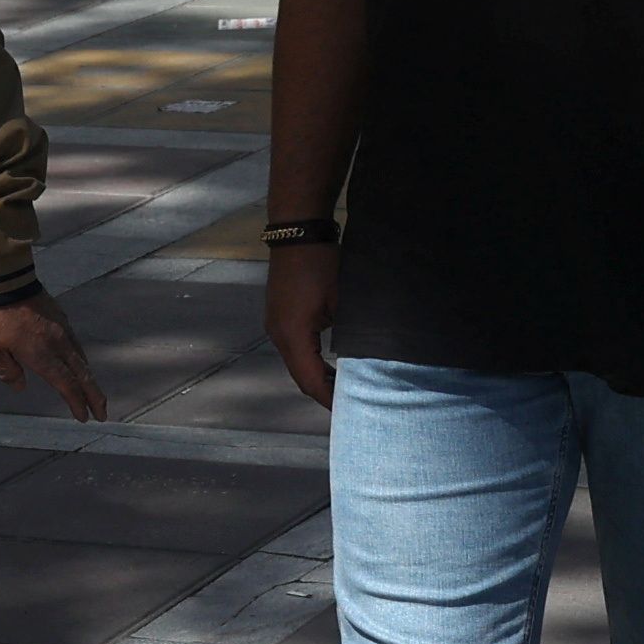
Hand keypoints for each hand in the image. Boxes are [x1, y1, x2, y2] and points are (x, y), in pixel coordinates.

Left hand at [0, 287, 105, 420]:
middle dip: (95, 396)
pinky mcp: (60, 317)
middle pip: (83, 374)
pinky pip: (75, 344)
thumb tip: (20, 386)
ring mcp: (61, 329)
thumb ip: (7, 370)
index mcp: (41, 355)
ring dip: (89, 378)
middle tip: (103, 413)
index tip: (85, 417)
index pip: (66, 384)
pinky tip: (78, 363)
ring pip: (81, 358)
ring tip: (92, 392)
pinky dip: (80, 360)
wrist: (4, 278)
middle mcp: (57, 344)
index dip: (77, 402)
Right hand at [262, 243, 336, 406]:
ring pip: (297, 364)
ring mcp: (275, 326)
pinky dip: (312, 362)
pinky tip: (329, 364)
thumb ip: (352, 334)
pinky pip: (295, 349)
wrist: (297, 231)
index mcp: (292, 335)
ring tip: (344, 388)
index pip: (310, 381)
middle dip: (324, 393)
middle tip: (351, 405)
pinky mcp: (279, 317)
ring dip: (318, 377)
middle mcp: (278, 335)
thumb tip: (367, 360)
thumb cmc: (322, 263)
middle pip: (301, 376)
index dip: (329, 399)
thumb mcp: (343, 300)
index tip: (349, 412)